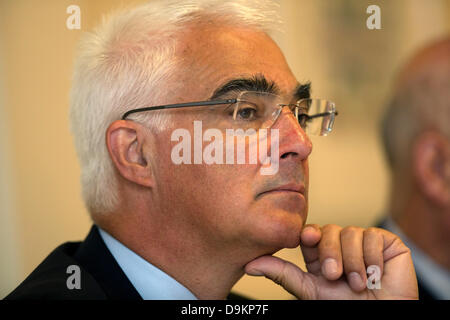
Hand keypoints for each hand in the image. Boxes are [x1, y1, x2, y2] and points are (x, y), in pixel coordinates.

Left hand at [244, 224, 417, 298]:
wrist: (382, 317)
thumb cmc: (346, 308)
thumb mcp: (309, 290)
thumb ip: (281, 273)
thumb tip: (249, 265)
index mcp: (322, 254)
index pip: (311, 233)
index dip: (309, 233)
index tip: (307, 238)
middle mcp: (341, 245)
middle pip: (329, 230)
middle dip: (331, 254)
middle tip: (335, 276)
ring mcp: (363, 241)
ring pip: (350, 232)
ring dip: (353, 262)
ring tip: (359, 284)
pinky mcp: (385, 241)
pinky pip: (373, 235)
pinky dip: (372, 258)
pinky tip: (375, 275)